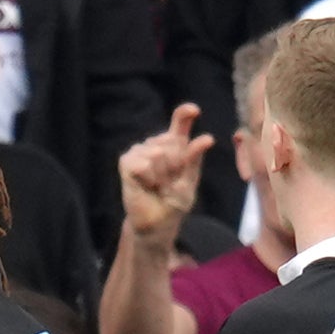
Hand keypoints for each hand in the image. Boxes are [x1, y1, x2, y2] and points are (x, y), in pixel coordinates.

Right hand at [118, 105, 213, 243]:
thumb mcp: (190, 180)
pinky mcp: (127, 161)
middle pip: (172, 142)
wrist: (157, 223)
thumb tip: (207, 138)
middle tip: (169, 182)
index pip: (180, 122)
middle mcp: (157, 143)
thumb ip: (195, 158)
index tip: (194, 110)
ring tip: (157, 185)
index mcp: (176, 145)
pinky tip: (147, 185)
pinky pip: (142, 163)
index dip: (184, 113)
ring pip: (157, 153)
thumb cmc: (175, 202)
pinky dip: (148, 178)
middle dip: (175, 166)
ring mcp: (140, 150)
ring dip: (161, 176)